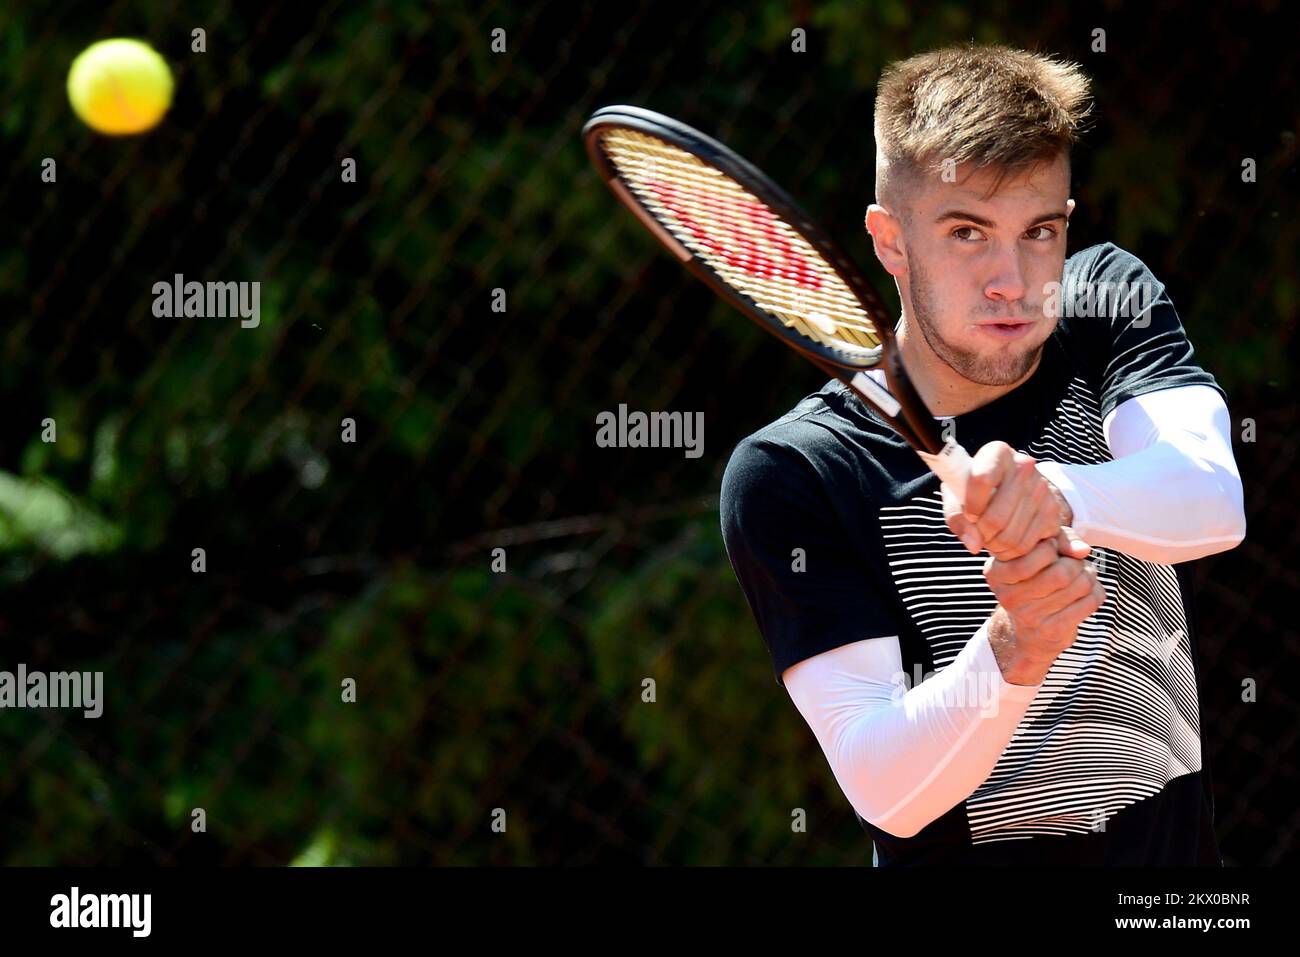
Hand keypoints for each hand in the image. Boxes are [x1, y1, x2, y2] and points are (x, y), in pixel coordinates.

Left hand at [942, 441, 1072, 560]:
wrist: (1010, 488)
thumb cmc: (976, 492)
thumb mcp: (958, 499)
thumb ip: (958, 519)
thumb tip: (974, 544)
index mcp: (997, 453)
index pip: (982, 480)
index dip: (971, 506)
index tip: (969, 514)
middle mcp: (1024, 466)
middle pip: (997, 518)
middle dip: (982, 534)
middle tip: (979, 534)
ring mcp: (1042, 489)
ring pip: (1012, 536)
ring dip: (995, 546)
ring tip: (990, 539)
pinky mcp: (1053, 511)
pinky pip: (1028, 545)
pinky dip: (1012, 552)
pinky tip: (1005, 544)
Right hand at [984, 528, 1106, 683]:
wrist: (1030, 630)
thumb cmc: (1035, 578)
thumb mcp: (1037, 552)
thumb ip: (1059, 540)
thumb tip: (1083, 551)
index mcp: (996, 573)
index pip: (1031, 556)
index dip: (1051, 546)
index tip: (1052, 548)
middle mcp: (1009, 597)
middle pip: (1061, 573)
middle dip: (1076, 563)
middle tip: (1075, 563)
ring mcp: (1030, 617)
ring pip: (1080, 586)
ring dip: (1089, 575)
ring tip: (1083, 575)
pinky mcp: (1052, 631)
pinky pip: (1090, 602)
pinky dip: (1096, 592)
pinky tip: (1087, 592)